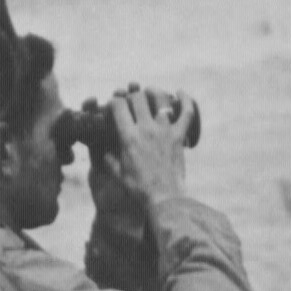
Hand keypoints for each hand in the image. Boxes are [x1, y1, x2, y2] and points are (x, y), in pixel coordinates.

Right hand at [105, 86, 196, 200]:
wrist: (164, 197)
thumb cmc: (139, 188)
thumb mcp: (118, 174)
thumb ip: (109, 159)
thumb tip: (104, 152)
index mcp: (129, 137)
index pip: (118, 106)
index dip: (114, 101)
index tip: (114, 106)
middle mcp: (146, 129)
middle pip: (138, 98)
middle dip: (132, 95)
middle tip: (132, 101)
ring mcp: (165, 130)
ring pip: (160, 99)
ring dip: (154, 92)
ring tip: (150, 92)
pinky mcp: (179, 135)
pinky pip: (186, 113)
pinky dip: (185, 100)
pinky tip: (180, 93)